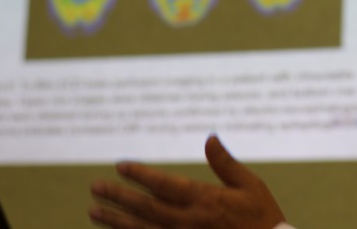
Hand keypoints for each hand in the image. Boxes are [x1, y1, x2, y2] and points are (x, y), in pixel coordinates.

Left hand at [89, 135, 286, 228]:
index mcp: (205, 200)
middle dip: (117, 197)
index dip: (140, 175)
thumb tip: (210, 137)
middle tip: (95, 187)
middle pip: (145, 208)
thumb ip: (225, 163)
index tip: (120, 165)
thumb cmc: (262, 217)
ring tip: (94, 212)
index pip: (164, 185)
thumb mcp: (249, 185)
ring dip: (116, 221)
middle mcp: (189, 222)